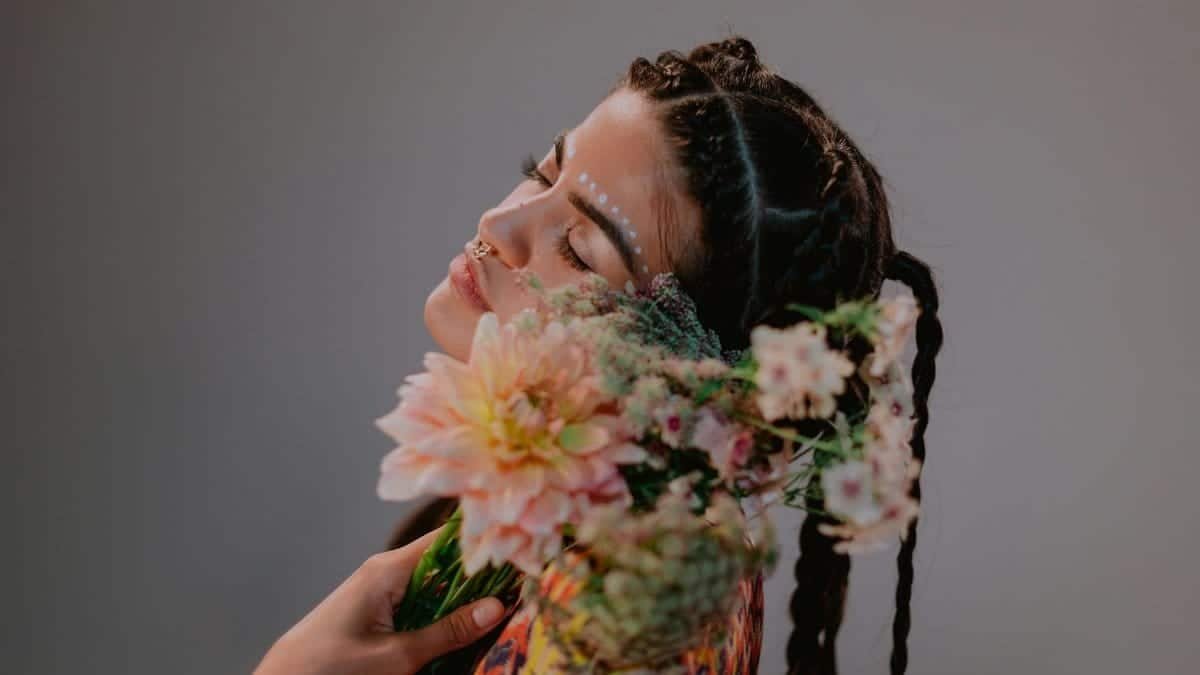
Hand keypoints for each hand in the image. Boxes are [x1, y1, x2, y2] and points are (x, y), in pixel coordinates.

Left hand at [254, 527, 506, 674]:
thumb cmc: (330, 669)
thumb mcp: (395, 658)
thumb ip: (447, 632)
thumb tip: (497, 607)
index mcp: (389, 569)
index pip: (449, 540)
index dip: (485, 542)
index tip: (524, 547)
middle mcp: (387, 572)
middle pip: (449, 563)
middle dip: (483, 574)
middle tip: (526, 582)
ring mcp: (383, 592)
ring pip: (439, 586)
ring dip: (467, 598)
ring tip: (508, 603)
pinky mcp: (380, 612)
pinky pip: (423, 604)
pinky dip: (446, 614)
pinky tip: (469, 627)